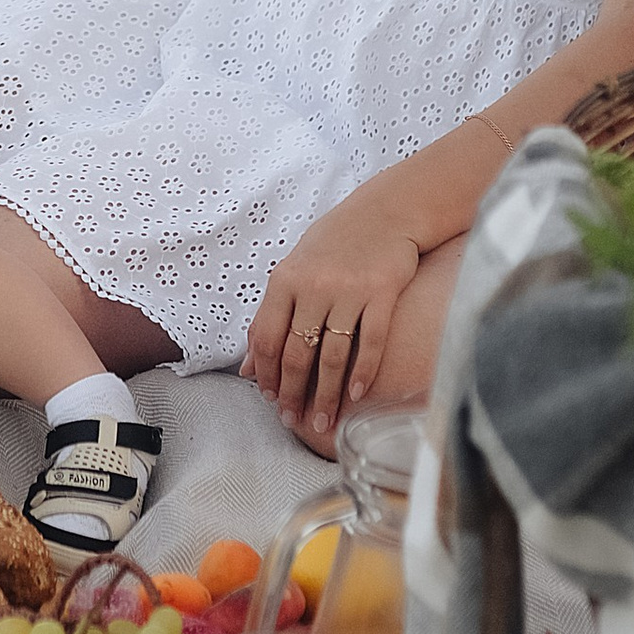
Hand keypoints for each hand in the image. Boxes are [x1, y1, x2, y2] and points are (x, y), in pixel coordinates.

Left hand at [243, 180, 422, 442]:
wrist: (385, 213)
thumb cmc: (334, 245)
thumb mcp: (293, 272)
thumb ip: (269, 318)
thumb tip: (248, 368)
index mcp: (284, 280)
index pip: (267, 338)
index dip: (266, 374)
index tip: (269, 400)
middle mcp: (314, 286)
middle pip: (297, 353)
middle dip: (293, 393)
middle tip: (294, 420)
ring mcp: (349, 291)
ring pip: (333, 355)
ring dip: (326, 394)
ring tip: (325, 421)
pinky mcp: (383, 293)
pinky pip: (371, 342)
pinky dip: (362, 373)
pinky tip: (355, 395)